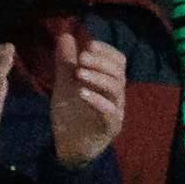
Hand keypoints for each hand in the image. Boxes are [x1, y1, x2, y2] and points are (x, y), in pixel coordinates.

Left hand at [47, 25, 125, 170]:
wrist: (68, 147)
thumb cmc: (71, 115)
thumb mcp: (65, 84)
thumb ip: (66, 62)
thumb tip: (65, 36)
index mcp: (109, 84)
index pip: (118, 61)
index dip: (106, 50)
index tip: (89, 44)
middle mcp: (116, 97)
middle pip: (119, 73)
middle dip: (101, 62)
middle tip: (82, 57)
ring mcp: (115, 113)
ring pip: (117, 90)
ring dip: (98, 78)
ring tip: (79, 74)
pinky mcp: (110, 129)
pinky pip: (110, 112)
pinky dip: (97, 100)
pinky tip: (82, 93)